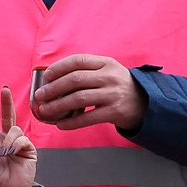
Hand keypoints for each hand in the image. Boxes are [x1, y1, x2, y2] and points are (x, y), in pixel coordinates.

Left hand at [0, 86, 38, 186]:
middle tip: (4, 89)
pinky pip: (23, 139)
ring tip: (4, 152)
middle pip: (8, 115)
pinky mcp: (28, 150)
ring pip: (15, 129)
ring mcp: (18, 144)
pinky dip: (16, 144)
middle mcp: (6, 139)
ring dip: (8, 138)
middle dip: (6, 102)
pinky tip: (12, 152)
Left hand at [29, 53, 144, 132]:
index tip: (46, 76)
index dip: (59, 68)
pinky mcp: (114, 112)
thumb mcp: (108, 72)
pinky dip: (71, 123)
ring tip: (44, 110)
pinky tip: (60, 125)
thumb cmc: (118, 87)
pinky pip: (87, 118)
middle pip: (75, 80)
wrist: (146, 103)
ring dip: (57, 105)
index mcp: (106, 63)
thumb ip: (86, 72)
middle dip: (53, 88)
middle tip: (39, 96)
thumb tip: (53, 81)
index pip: (78, 61)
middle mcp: (110, 76)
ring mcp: (113, 94)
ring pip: (79, 98)